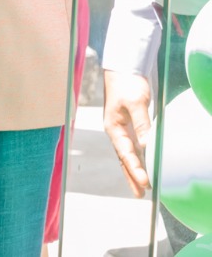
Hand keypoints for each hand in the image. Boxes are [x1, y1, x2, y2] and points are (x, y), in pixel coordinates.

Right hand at [103, 69, 153, 196]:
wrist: (123, 67)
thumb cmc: (127, 83)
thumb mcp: (136, 103)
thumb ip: (142, 125)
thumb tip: (148, 146)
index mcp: (114, 127)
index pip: (126, 154)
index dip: (136, 170)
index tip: (146, 184)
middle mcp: (115, 130)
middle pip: (123, 158)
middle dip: (131, 175)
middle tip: (140, 194)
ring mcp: (120, 127)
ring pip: (126, 153)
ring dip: (132, 169)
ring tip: (139, 185)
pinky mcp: (127, 123)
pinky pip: (131, 145)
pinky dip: (135, 157)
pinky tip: (140, 163)